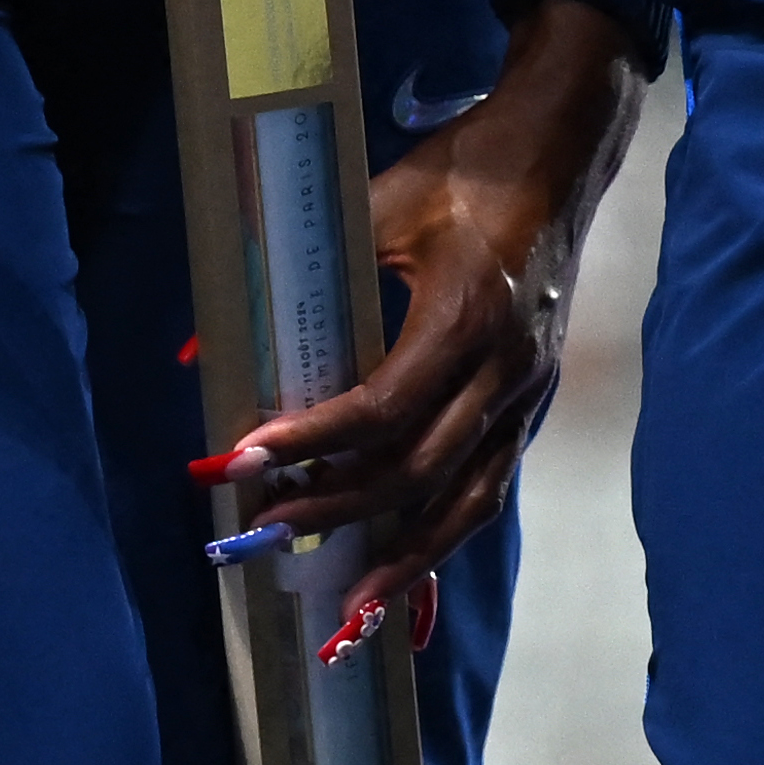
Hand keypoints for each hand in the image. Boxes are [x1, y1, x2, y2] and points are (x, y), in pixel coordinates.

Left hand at [210, 0, 645, 659]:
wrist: (558, 153)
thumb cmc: (462, 170)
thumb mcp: (378, 202)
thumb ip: (298, 273)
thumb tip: (206, 344)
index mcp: (468, 315)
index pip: (384, 406)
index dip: (315, 441)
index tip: (247, 460)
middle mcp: (507, 368)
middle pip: (419, 469)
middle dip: (340, 509)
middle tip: (266, 531)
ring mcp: (529, 393)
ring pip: (467, 501)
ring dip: (406, 560)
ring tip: (348, 611)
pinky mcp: (533, 403)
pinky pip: (488, 487)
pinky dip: (444, 535)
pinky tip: (406, 572)